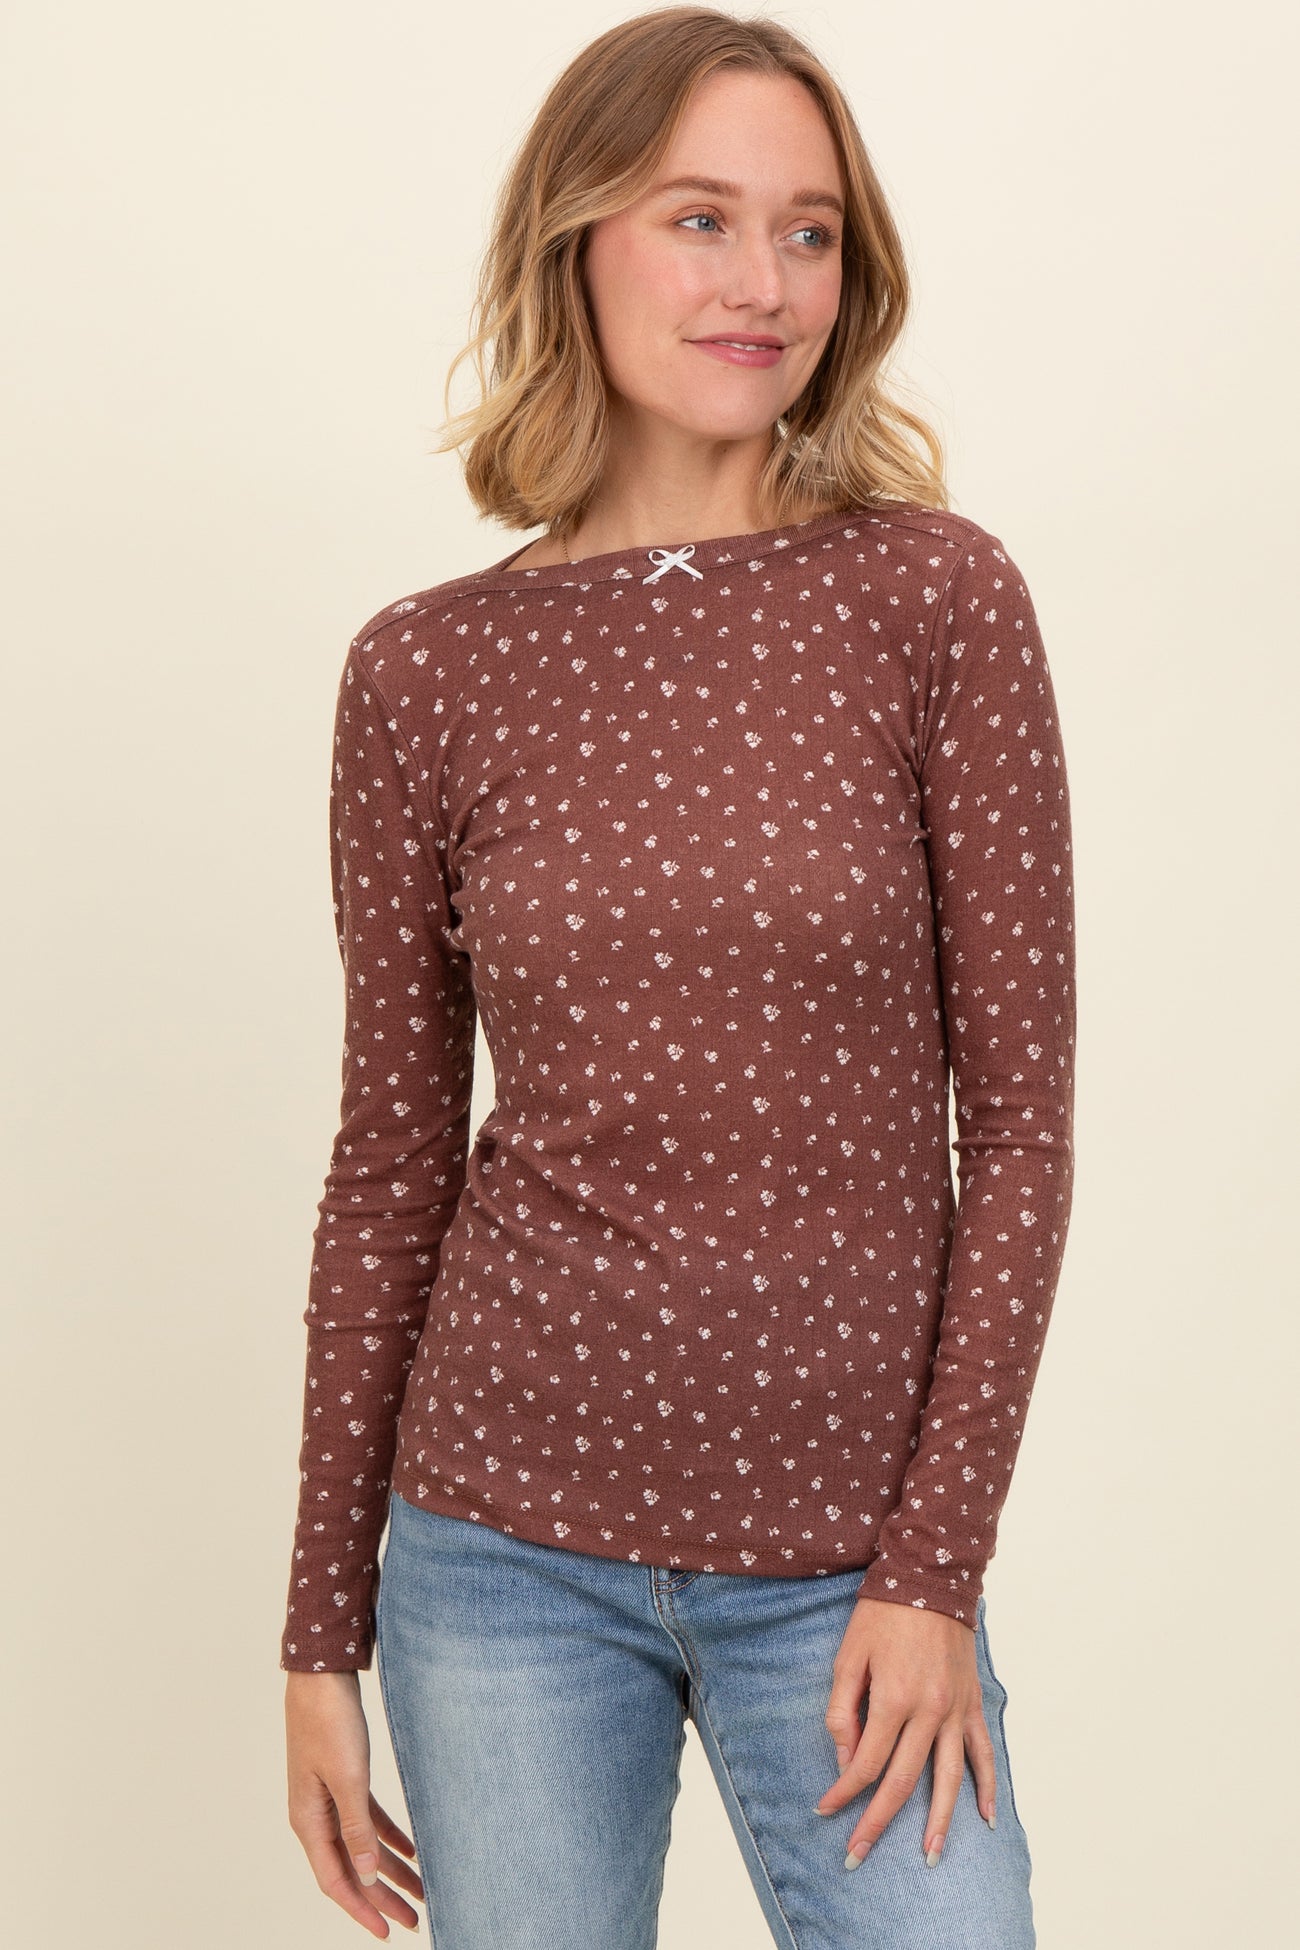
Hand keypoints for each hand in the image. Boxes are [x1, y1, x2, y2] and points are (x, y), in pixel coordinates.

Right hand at [285, 1669, 423, 1937]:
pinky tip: (413, 1849)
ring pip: (362, 1847)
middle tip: (413, 1919)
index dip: (363, 1908)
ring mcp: (328, 1799)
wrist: (322, 1675)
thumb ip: (356, 1828)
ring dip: (390, 1869)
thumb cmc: (330, 1721)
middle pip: (351, 1869)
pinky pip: (368, 1820)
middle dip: (382, 1897)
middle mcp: (315, 1817)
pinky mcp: (344, 1780)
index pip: (336, 1881)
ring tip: (421, 1890)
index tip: (388, 1931)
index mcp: (308, 1822)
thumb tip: (367, 1874)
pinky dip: (389, 1837)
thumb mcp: (348, 1777)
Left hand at [816, 1597, 996, 1869]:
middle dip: (878, 1822)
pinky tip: (986, 1818)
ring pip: (948, 1779)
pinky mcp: (973, 1703)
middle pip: (902, 1781)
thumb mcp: (848, 1655)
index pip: (865, 1763)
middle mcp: (928, 1711)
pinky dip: (988, 1788)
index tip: (825, 1810)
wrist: (929, 1577)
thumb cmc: (881, 1614)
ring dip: (939, 1823)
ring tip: (930, 1857)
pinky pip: (983, 1753)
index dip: (843, 1792)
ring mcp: (955, 1710)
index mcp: (892, 1698)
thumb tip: (847, 1761)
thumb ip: (843, 1710)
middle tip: (858, 1855)